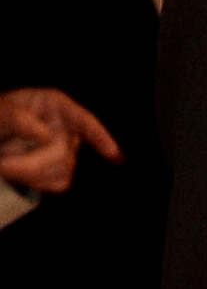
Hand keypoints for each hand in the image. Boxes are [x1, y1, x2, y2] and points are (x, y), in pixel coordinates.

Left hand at [0, 88, 121, 193]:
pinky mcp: (54, 169)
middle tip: (1, 164)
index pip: (84, 121)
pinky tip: (21, 176)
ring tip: (4, 165)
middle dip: (31, 163)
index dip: (100, 138)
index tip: (113, 156)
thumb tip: (46, 134)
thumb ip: (16, 117)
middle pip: (65, 153)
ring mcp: (62, 149)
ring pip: (63, 171)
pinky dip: (39, 183)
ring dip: (30, 173)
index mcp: (54, 105)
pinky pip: (60, 183)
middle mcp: (64, 126)